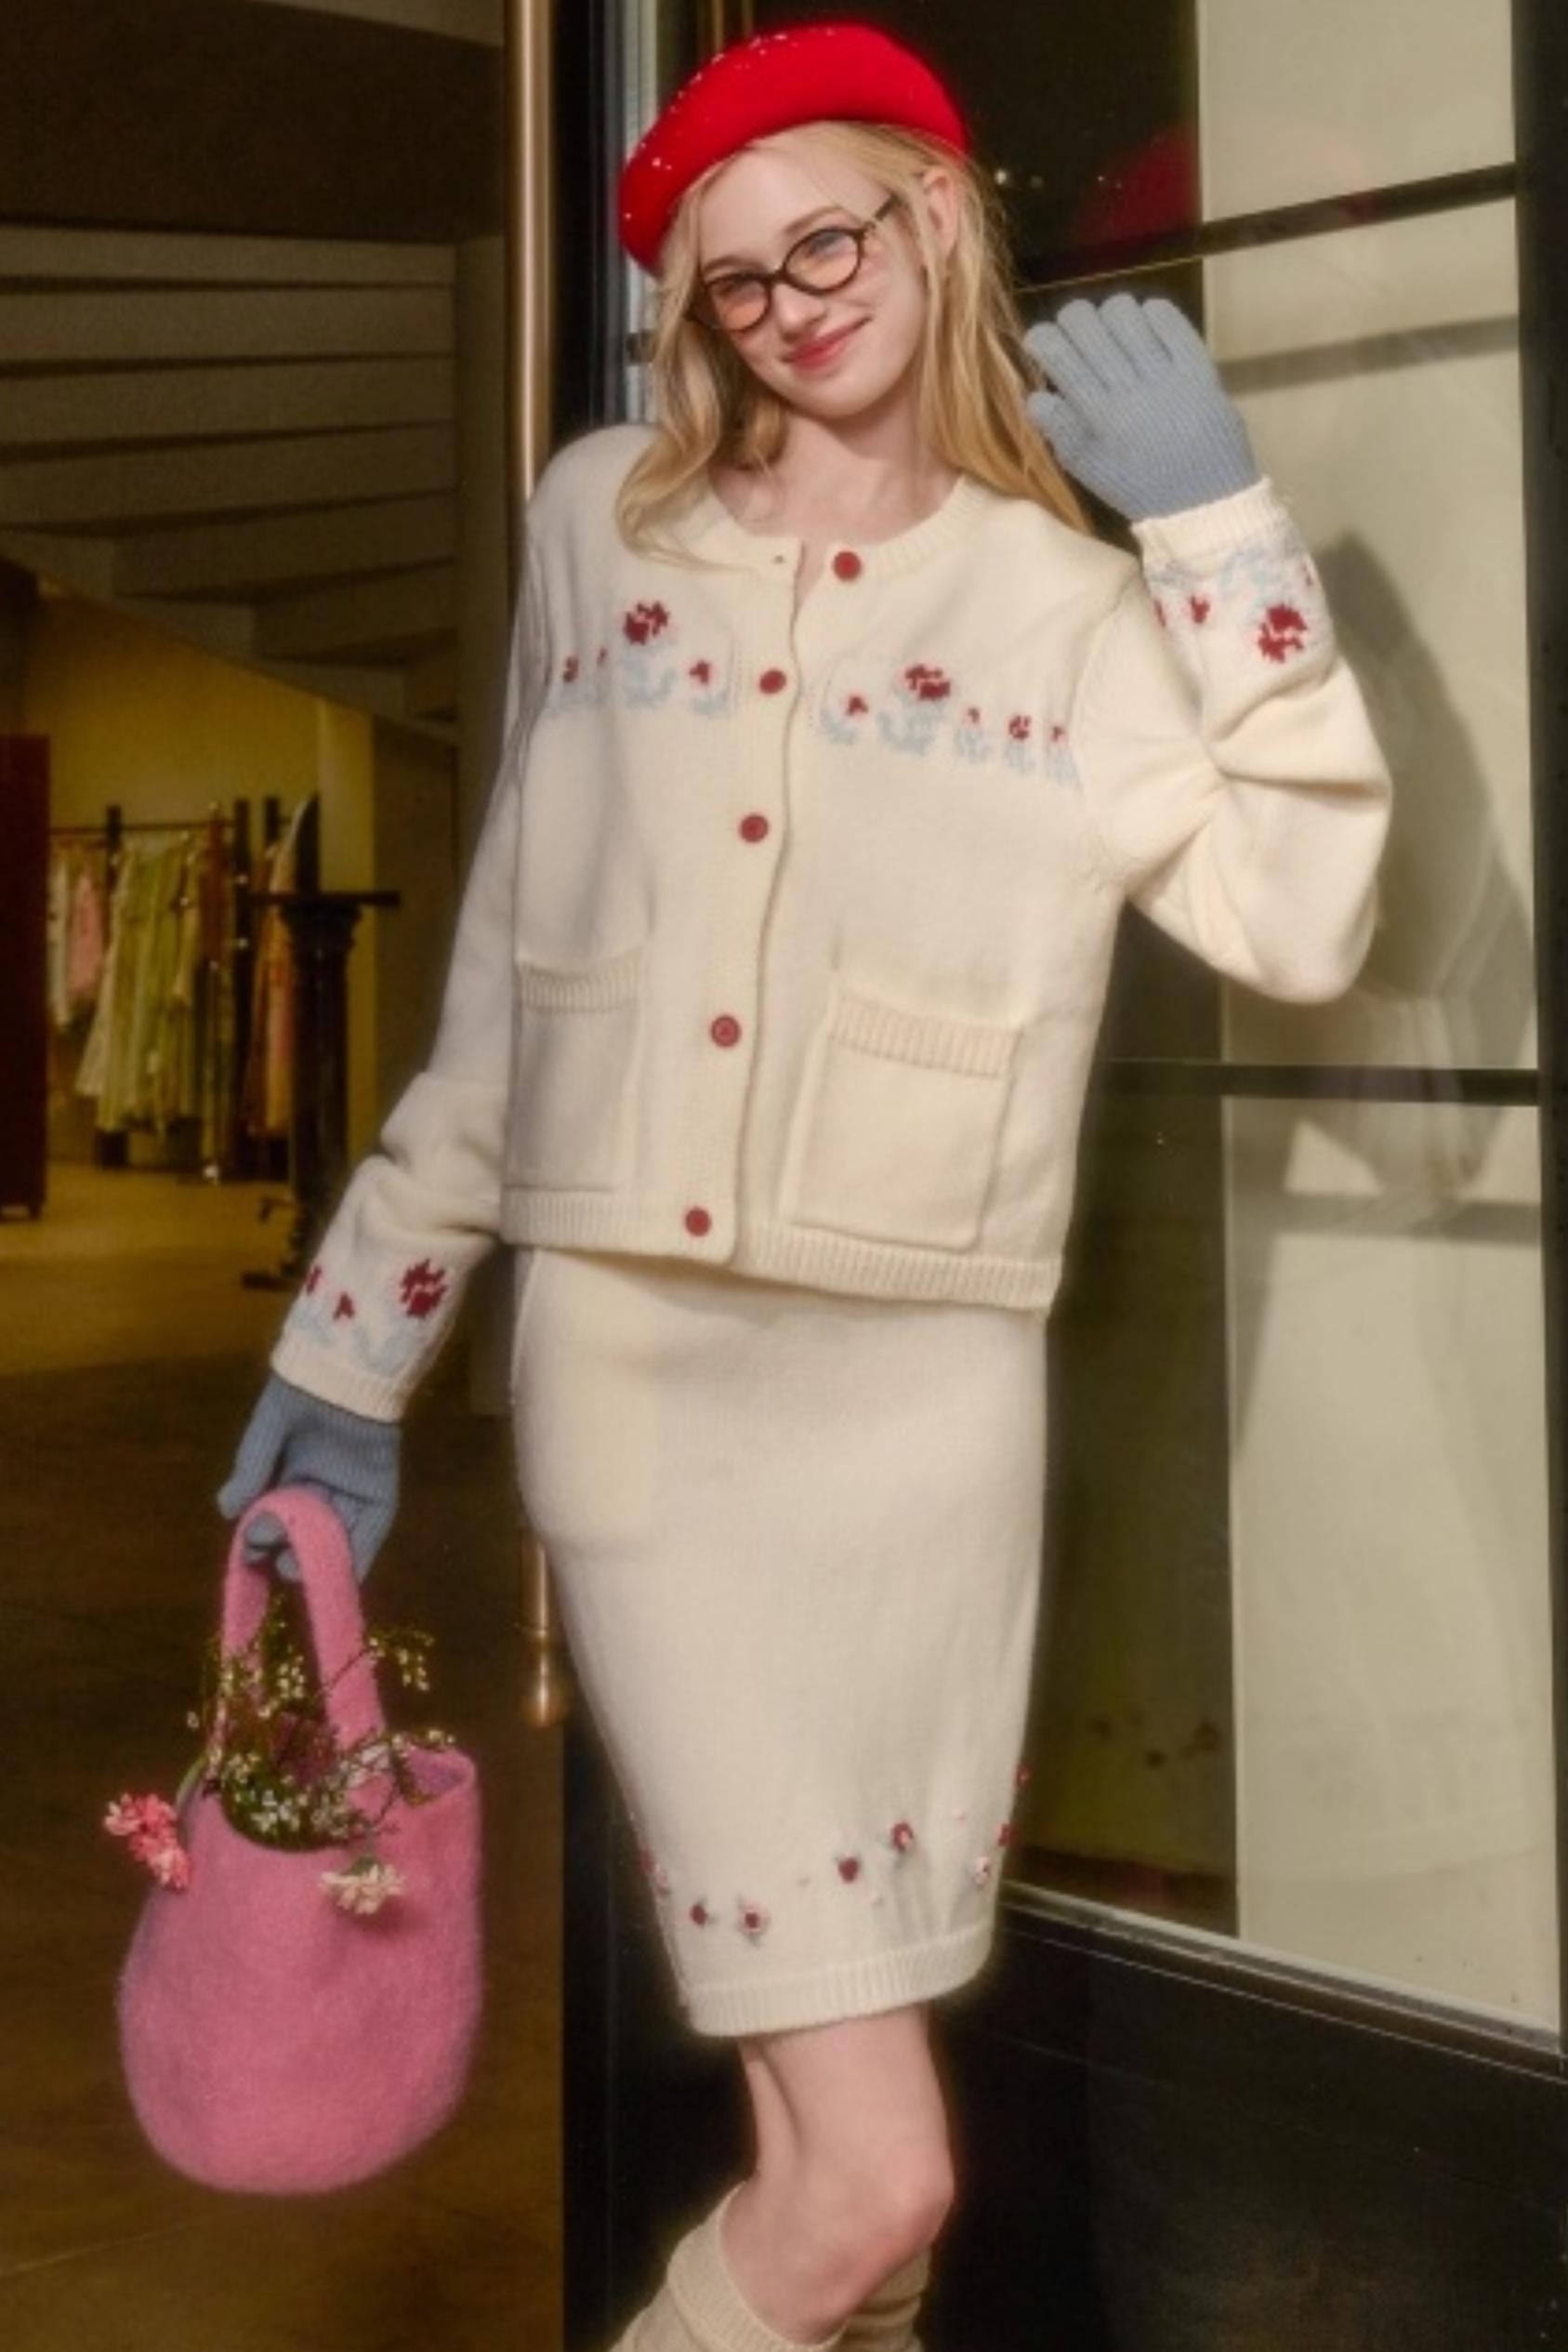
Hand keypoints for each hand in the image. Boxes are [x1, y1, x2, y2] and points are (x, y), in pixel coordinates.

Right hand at [216, 1373, 400, 1584]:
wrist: (346, 1371)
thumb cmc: (302, 1394)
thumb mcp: (267, 1431)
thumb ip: (250, 1469)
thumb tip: (227, 1511)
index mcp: (290, 1474)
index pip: (275, 1516)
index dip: (262, 1537)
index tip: (248, 1554)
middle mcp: (321, 1488)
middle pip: (304, 1533)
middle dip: (288, 1551)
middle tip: (275, 1560)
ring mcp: (352, 1493)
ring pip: (336, 1538)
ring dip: (318, 1560)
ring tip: (297, 1571)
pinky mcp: (380, 1494)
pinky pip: (370, 1530)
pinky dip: (359, 1555)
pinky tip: (340, 1575)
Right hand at [1024, 294, 1260, 522]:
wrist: (1205, 502)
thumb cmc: (1141, 488)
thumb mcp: (1091, 471)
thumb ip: (1060, 431)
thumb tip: (1035, 395)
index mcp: (1097, 416)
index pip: (1058, 355)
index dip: (1041, 337)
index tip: (1041, 341)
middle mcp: (1127, 388)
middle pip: (1086, 323)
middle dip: (1072, 319)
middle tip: (1076, 333)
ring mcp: (1165, 374)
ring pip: (1123, 312)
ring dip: (1110, 315)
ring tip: (1114, 333)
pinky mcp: (1197, 365)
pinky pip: (1167, 318)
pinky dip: (1151, 315)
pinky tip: (1147, 331)